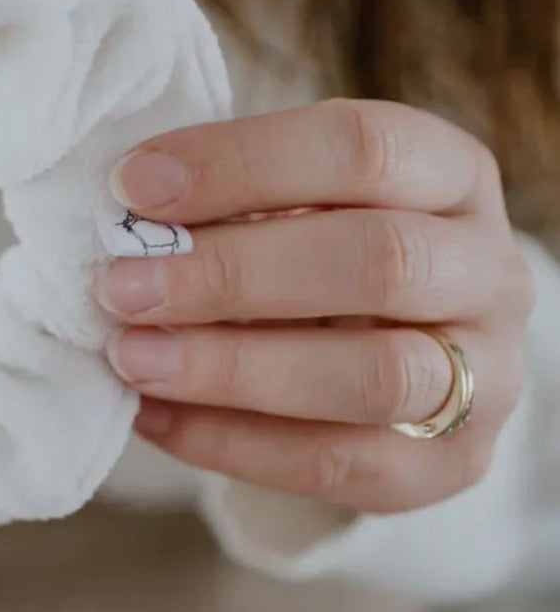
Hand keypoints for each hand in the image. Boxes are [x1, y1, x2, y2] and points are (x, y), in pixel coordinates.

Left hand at [99, 99, 534, 512]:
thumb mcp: (291, 202)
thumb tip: (123, 214)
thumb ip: (227, 200)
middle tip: (121, 285)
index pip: (362, 147)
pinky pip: (342, 465)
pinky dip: (231, 442)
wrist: (386, 354)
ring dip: (233, 367)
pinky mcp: (452, 464)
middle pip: (380, 259)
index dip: (241, 163)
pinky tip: (151, 416)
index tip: (132, 186)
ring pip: (375, 375)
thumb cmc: (315, 251)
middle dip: (231, 274)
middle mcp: (489, 270)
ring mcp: (488, 374)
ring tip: (131, 357)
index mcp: (449, 174)